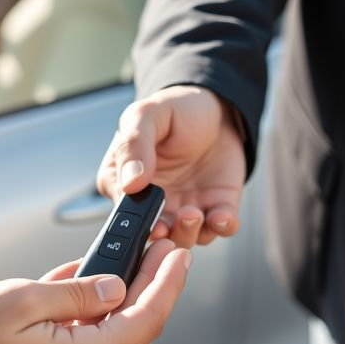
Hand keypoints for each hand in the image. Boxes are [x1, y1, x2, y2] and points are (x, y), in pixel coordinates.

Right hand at [0, 239, 189, 343]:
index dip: (167, 281)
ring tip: (123, 267)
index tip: (179, 254)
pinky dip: (93, 327)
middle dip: (150, 292)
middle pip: (136, 336)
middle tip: (155, 254)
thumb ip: (77, 293)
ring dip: (122, 309)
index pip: (146, 318)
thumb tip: (114, 286)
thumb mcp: (20, 298)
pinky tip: (86, 295)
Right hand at [97, 85, 245, 247]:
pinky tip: (221, 216)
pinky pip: (219, 227)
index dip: (132, 222)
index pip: (123, 212)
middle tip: (166, 224)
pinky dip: (221, 227)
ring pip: (184, 237)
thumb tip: (130, 182)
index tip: (144, 219)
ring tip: (193, 214)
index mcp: (127, 181)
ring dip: (188, 233)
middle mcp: (155, 201)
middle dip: (160, 235)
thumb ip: (135, 145)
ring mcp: (186, 207)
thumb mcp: (147, 116)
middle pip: (152, 233)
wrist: (215, 106)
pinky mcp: (217, 205)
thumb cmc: (175, 110)